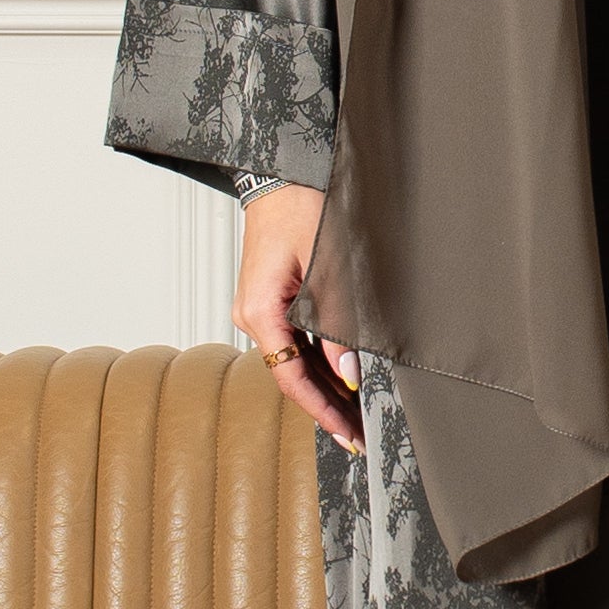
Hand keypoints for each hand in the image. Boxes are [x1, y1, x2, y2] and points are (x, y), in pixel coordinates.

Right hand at [233, 182, 362, 452]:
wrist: (280, 173)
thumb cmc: (301, 208)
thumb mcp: (330, 270)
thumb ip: (338, 326)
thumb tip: (349, 374)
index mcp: (260, 311)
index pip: (291, 377)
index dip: (321, 410)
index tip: (346, 434)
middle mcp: (251, 315)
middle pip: (290, 374)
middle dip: (324, 405)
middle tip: (356, 435)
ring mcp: (257, 308)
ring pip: (291, 360)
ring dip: (321, 385)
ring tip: (352, 414)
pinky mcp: (268, 300)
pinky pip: (291, 341)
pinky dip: (315, 361)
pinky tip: (338, 378)